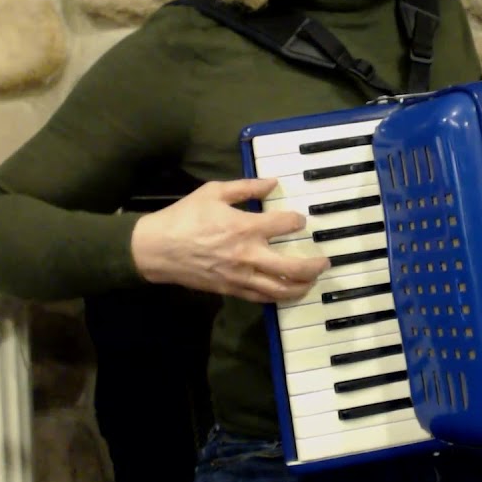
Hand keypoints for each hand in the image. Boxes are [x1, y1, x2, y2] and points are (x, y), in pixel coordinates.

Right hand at [131, 178, 329, 302]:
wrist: (156, 249)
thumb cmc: (184, 217)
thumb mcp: (213, 192)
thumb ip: (246, 187)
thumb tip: (272, 183)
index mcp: (245, 227)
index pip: (285, 225)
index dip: (298, 221)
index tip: (300, 219)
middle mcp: (248, 255)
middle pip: (292, 268)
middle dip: (314, 266)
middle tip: (325, 261)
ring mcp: (240, 276)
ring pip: (280, 290)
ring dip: (302, 286)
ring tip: (312, 281)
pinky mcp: (231, 290)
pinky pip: (261, 298)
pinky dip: (278, 297)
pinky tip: (287, 293)